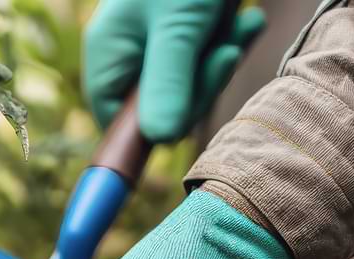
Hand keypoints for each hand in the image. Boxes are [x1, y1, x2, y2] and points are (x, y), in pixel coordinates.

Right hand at [83, 0, 265, 141]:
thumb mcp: (180, 28)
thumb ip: (170, 84)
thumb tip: (161, 139)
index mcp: (110, 54)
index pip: (120, 122)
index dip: (157, 124)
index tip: (194, 99)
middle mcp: (127, 51)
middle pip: (160, 106)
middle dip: (199, 83)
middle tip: (224, 52)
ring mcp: (155, 41)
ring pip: (188, 82)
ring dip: (220, 60)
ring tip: (238, 28)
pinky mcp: (185, 30)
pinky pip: (205, 57)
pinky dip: (228, 43)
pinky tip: (244, 23)